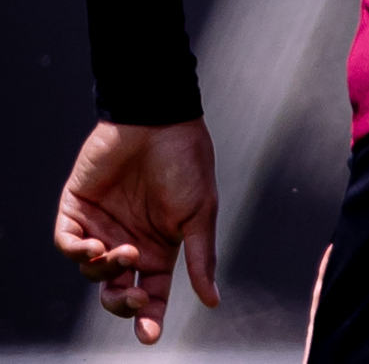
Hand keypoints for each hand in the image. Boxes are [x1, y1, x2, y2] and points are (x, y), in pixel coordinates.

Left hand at [54, 120, 220, 344]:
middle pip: (115, 292)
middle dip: (122, 304)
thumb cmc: (187, 163)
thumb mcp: (200, 214)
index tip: (150, 335)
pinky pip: (66, 243)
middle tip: (133, 298)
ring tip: (124, 250)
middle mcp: (128, 242)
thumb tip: (212, 300)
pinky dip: (76, 252)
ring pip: (90, 271)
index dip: (150, 316)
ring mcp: (101, 227)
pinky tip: (95, 246)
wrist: (158, 122)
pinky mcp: (76, 209)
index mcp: (159, 248)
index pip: (151, 293)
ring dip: (106, 269)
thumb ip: (200, 257)